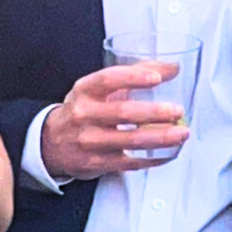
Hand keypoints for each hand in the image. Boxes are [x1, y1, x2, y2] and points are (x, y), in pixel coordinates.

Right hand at [40, 64, 188, 181]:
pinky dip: (153, 158)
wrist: (51, 143)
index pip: (108, 80)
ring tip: (181, 133)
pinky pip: (130, 162)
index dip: (133, 77)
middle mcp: (85, 115)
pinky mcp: (98, 163)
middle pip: (122, 112)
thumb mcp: (98, 88)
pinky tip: (168, 153)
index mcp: (85, 91)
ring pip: (129, 140)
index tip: (157, 77)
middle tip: (176, 110)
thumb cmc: (82, 111)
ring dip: (160, 137)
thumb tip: (172, 68)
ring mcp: (90, 141)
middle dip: (154, 112)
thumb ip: (135, 74)